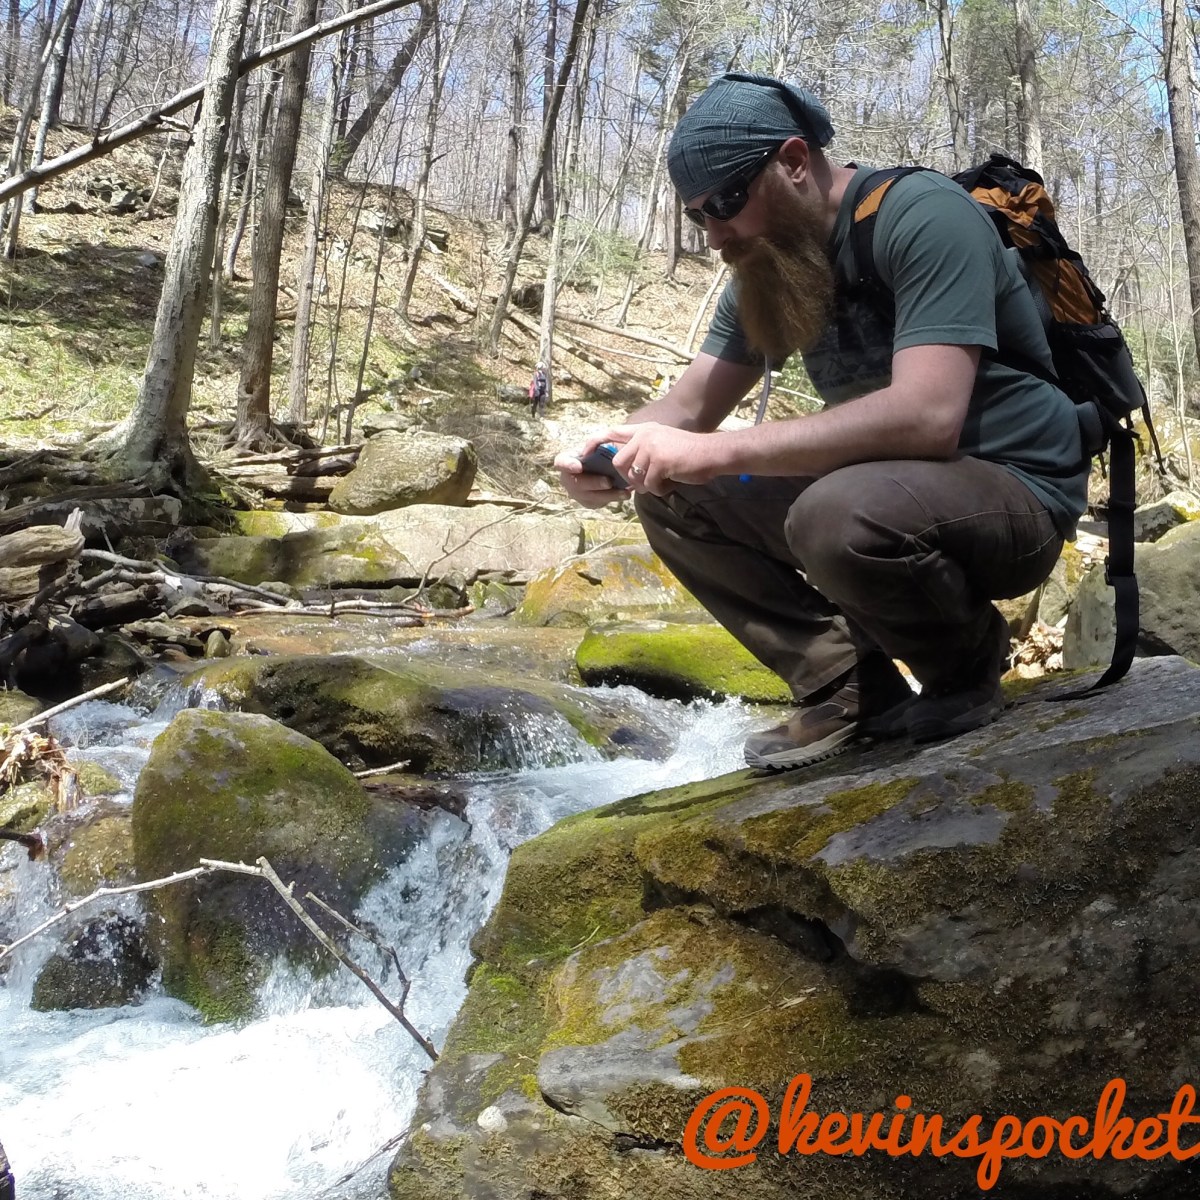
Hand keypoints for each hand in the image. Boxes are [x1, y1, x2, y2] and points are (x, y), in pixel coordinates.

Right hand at [554, 441, 631, 507]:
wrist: (607, 464)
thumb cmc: (600, 451)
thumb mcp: (599, 442)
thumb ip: (595, 442)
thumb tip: (592, 449)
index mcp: (567, 460)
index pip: (561, 462)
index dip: (568, 465)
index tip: (579, 466)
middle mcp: (568, 479)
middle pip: (576, 484)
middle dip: (593, 483)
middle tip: (608, 481)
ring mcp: (577, 493)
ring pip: (590, 496)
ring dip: (607, 494)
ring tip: (623, 491)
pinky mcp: (588, 502)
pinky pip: (599, 502)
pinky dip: (613, 498)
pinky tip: (625, 494)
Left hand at [601, 423, 726, 495]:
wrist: (713, 453)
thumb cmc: (690, 455)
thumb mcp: (663, 444)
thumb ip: (643, 450)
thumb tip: (623, 469)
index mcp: (644, 430)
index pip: (610, 433)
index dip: (593, 443)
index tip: (582, 454)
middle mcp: (645, 435)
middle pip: (619, 463)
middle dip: (630, 478)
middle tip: (648, 483)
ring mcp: (651, 447)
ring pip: (634, 476)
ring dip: (647, 486)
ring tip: (663, 483)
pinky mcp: (660, 461)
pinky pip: (650, 485)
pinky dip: (660, 490)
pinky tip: (671, 484)